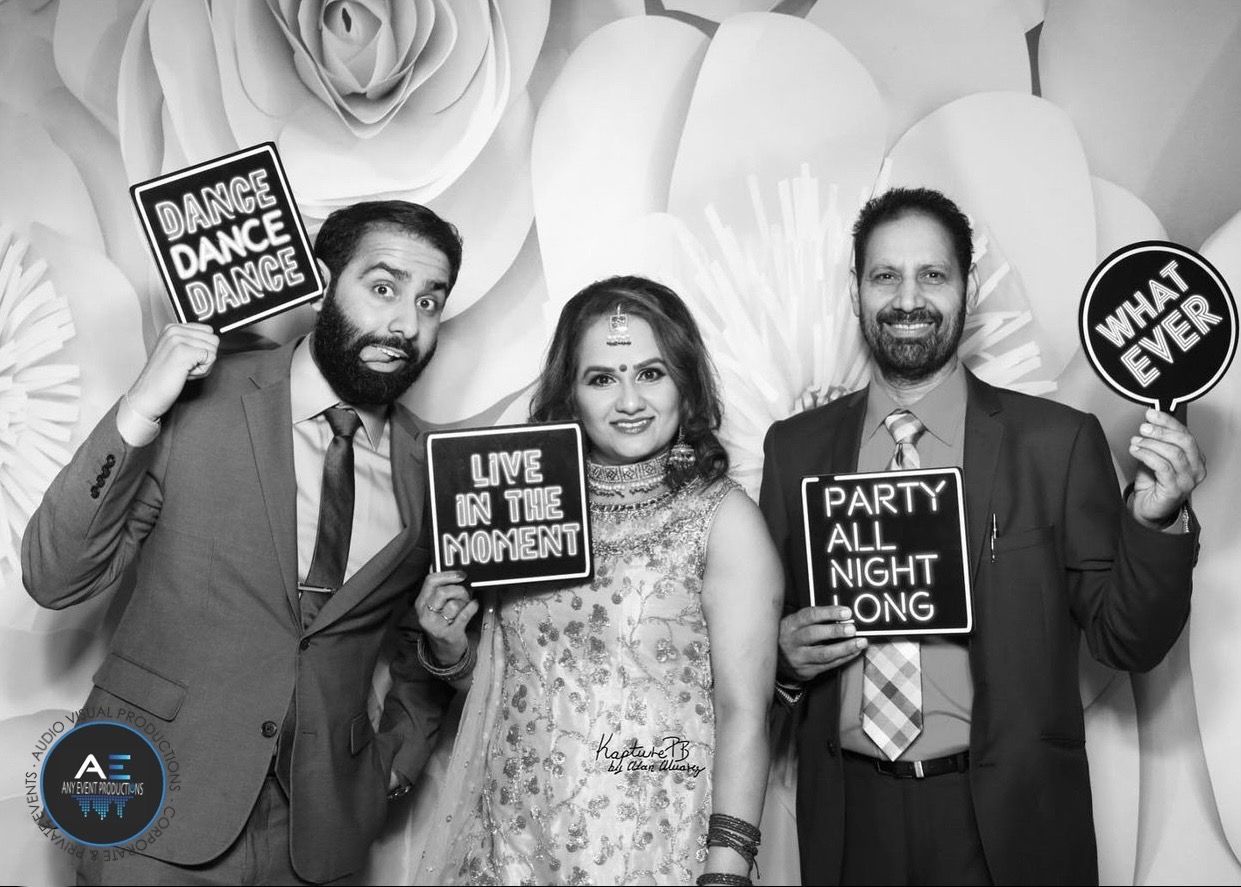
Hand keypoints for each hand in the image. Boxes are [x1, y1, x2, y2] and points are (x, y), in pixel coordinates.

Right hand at [127, 323, 218, 418]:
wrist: (148, 395)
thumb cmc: (163, 378)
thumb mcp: (176, 352)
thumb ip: (191, 343)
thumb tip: (212, 341)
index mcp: (172, 328)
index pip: (207, 330)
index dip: (203, 349)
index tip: (186, 359)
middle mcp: (174, 330)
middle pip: (213, 339)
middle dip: (206, 357)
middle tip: (186, 367)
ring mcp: (178, 339)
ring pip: (213, 349)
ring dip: (204, 365)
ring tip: (184, 370)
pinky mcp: (183, 351)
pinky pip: (211, 358)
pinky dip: (203, 370)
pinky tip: (186, 374)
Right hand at [414, 571, 476, 665]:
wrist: (444, 651)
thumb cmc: (442, 622)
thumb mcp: (434, 606)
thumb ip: (438, 587)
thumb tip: (438, 565)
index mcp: (421, 603)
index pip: (430, 581)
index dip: (448, 574)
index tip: (461, 574)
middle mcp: (425, 614)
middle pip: (442, 592)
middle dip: (459, 590)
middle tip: (466, 593)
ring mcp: (436, 626)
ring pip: (454, 604)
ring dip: (465, 602)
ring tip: (466, 604)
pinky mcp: (449, 634)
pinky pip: (464, 615)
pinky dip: (472, 608)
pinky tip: (474, 605)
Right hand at [778, 605, 867, 682]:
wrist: (774, 659)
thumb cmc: (791, 636)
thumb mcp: (795, 624)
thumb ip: (813, 619)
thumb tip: (842, 614)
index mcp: (790, 625)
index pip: (809, 616)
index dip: (829, 613)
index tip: (846, 612)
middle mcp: (792, 641)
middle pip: (814, 635)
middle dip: (836, 631)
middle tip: (852, 628)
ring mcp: (798, 658)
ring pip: (823, 654)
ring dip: (845, 648)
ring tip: (860, 642)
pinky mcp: (805, 671)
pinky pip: (828, 665)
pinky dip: (844, 658)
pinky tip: (854, 652)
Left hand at [1128, 409, 1206, 527]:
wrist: (1149, 509)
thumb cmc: (1154, 483)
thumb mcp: (1155, 457)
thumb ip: (1156, 442)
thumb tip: (1149, 422)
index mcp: (1195, 458)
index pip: (1186, 434)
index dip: (1168, 421)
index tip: (1151, 414)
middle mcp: (1196, 469)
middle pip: (1184, 441)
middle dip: (1162, 431)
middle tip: (1143, 427)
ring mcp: (1187, 481)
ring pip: (1173, 453)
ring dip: (1151, 443)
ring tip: (1136, 441)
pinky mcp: (1175, 490)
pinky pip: (1162, 467)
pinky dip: (1147, 455)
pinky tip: (1136, 451)